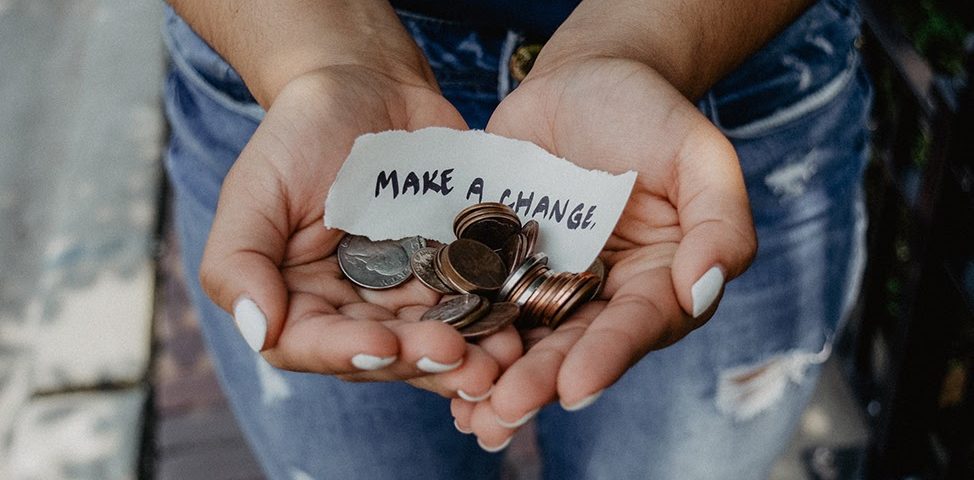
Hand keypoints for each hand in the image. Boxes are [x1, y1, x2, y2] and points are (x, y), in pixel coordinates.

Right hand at [199, 66, 520, 397]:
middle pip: (384, 354)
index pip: (313, 345)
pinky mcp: (454, 271)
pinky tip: (519, 326)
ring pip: (435, 340)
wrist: (368, 86)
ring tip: (500, 360)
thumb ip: (238, 262)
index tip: (384, 345)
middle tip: (460, 358)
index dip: (347, 352)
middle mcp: (354, 308)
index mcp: (299, 300)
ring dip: (469, 357)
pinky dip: (496, 319)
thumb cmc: (300, 134)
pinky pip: (476, 303)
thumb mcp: (255, 190)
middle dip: (421, 360)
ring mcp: (408, 293)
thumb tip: (258, 330)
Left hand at [452, 57, 756, 447]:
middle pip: (572, 346)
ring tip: (467, 411)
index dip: (607, 356)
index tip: (576, 386)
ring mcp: (546, 282)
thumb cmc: (650, 113)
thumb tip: (703, 289)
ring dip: (495, 376)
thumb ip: (719, 222)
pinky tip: (432, 361)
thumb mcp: (699, 155)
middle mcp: (601, 295)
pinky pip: (478, 300)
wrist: (583, 79)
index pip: (636, 325)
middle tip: (504, 410)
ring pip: (522, 337)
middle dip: (540, 381)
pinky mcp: (498, 263)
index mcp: (657, 281)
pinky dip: (459, 331)